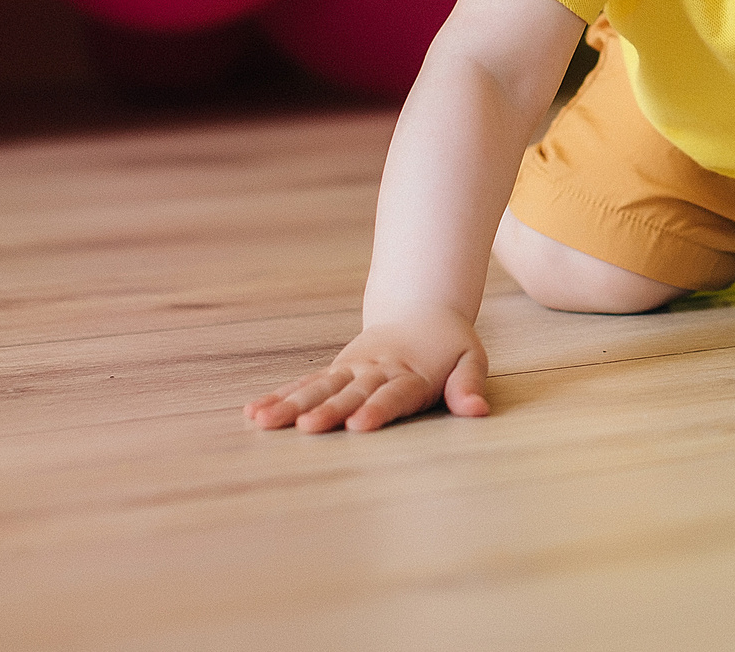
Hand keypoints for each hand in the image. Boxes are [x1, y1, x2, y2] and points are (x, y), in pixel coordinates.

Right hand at [244, 312, 488, 432]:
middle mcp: (376, 370)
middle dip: (329, 410)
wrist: (422, 308)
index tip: (360, 425)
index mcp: (411, 373)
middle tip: (307, 427)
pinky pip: (306, 383)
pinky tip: (256, 413)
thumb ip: (468, 385)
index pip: (394, 394)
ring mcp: (352, 369)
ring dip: (292, 404)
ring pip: (319, 387)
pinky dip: (282, 396)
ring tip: (264, 421)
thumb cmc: (449, 346)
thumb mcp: (470, 358)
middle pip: (351, 393)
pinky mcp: (337, 369)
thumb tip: (478, 411)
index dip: (377, 409)